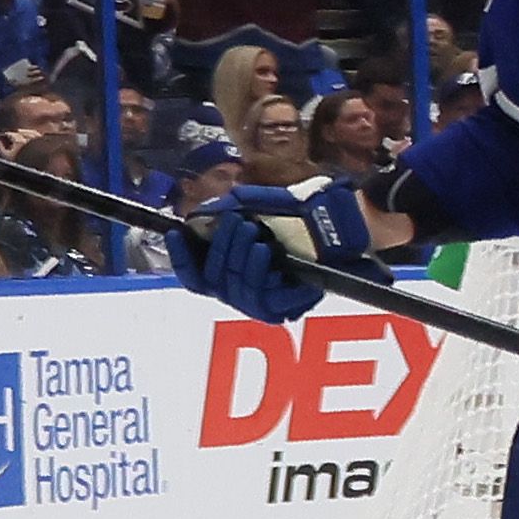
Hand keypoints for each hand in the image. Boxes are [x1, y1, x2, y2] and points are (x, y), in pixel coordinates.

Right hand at [183, 183, 328, 321]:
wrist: (342, 228)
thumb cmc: (301, 218)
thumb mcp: (260, 208)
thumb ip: (230, 212)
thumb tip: (201, 217)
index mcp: (231, 272)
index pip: (195, 276)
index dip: (181, 257)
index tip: (175, 232)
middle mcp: (242, 292)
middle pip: (214, 280)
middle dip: (221, 248)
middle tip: (235, 223)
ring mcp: (262, 304)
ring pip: (236, 290)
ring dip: (240, 258)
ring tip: (252, 233)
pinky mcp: (284, 310)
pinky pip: (263, 298)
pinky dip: (260, 273)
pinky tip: (264, 253)